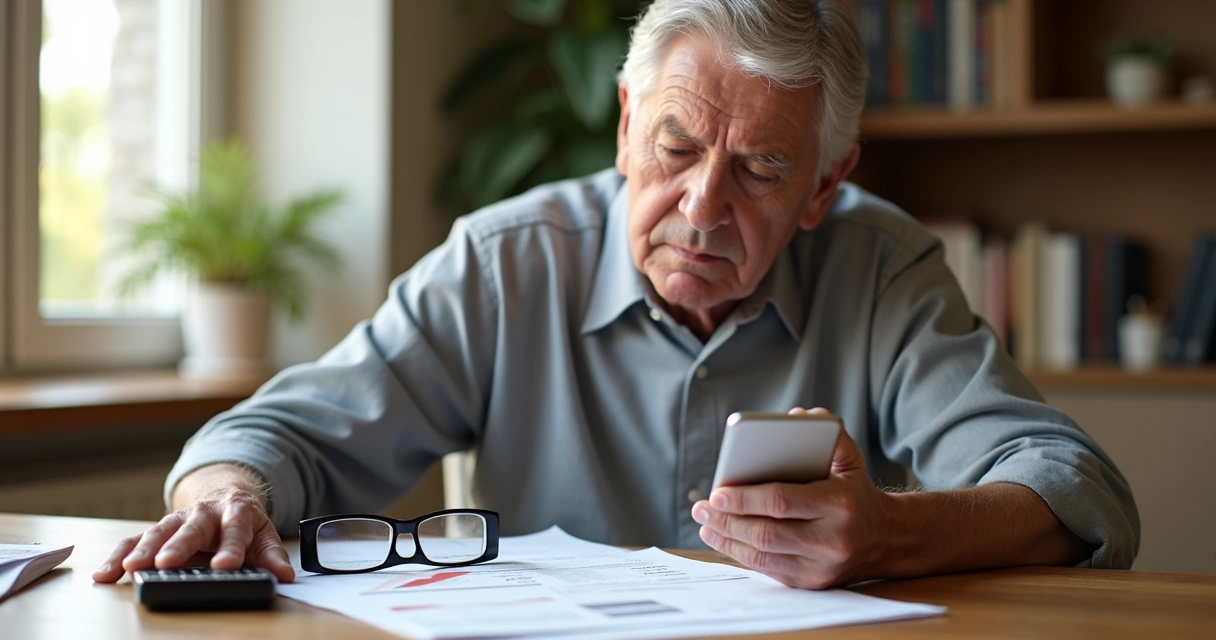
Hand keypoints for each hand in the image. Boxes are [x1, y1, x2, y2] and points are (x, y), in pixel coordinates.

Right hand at [92, 487, 294, 583]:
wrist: (223, 498)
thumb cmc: (242, 522)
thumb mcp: (263, 535)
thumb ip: (272, 555)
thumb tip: (286, 576)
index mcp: (235, 511)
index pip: (235, 529)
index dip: (231, 548)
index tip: (225, 567)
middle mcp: (203, 513)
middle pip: (190, 527)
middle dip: (178, 546)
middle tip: (166, 563)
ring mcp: (178, 521)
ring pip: (158, 532)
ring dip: (142, 551)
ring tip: (130, 568)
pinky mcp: (158, 532)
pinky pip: (134, 542)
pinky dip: (118, 557)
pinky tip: (104, 574)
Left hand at [691, 407, 893, 588]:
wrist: (886, 539)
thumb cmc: (856, 492)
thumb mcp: (850, 459)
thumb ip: (827, 433)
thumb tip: (797, 414)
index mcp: (839, 504)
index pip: (781, 501)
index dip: (745, 498)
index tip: (717, 491)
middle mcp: (832, 540)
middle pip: (766, 532)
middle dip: (727, 520)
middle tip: (701, 508)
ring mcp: (821, 567)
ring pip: (762, 555)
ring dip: (727, 539)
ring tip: (705, 523)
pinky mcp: (811, 583)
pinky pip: (767, 570)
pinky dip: (740, 554)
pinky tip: (723, 538)